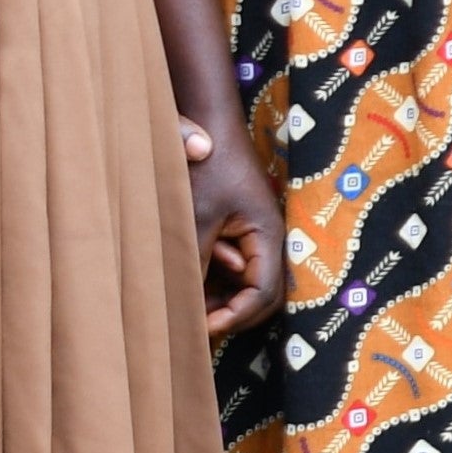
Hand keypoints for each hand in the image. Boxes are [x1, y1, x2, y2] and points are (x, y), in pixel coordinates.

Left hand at [180, 113, 285, 339]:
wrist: (208, 125)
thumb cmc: (206, 165)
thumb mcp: (195, 217)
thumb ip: (192, 262)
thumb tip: (183, 307)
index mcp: (268, 236)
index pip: (263, 293)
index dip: (234, 316)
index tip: (200, 327)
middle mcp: (267, 241)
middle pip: (263, 296)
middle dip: (232, 313)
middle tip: (196, 326)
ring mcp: (254, 237)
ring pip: (246, 285)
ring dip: (220, 298)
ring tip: (186, 304)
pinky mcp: (238, 232)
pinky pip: (233, 268)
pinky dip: (212, 279)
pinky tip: (186, 280)